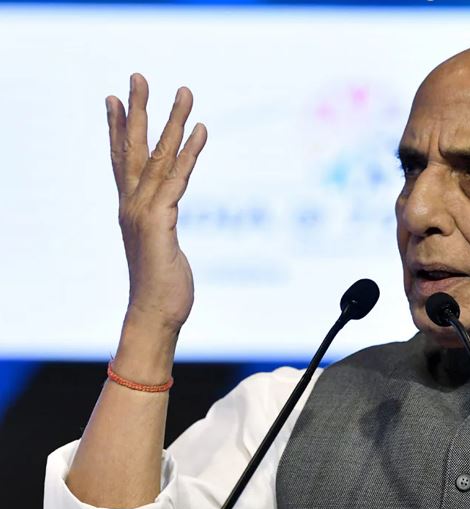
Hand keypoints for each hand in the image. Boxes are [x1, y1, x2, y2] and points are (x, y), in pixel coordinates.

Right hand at [106, 73, 206, 334]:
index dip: (118, 129)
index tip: (115, 100)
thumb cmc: (162, 289)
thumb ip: (160, 230)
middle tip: (137, 76)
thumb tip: (162, 228)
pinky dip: (190, 152)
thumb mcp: (160, 250)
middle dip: (137, 110)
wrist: (155, 316)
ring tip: (183, 90)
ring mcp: (143, 212)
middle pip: (132, 149)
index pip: (122, 161)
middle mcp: (132, 205)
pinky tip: (200, 129)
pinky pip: (178, 179)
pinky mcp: (160, 222)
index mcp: (132, 209)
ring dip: (172, 121)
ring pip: (159, 156)